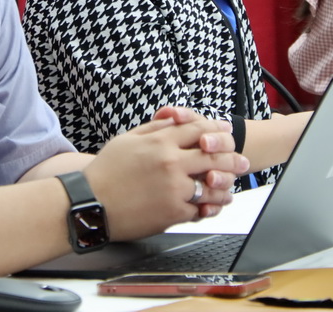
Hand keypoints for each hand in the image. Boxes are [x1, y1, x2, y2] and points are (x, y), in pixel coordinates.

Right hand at [88, 113, 247, 240]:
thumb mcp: (128, 139)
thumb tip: (175, 120)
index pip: (199, 129)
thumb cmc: (104, 171)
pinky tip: (213, 206)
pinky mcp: (172, 212)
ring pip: (212, 185)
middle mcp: (171, 163)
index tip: (227, 132)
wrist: (90, 203)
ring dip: (225, 185)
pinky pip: (199, 209)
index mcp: (161, 141)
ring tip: (231, 187)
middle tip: (242, 161)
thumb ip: (155, 128)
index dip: (218, 130)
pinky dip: (209, 208)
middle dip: (232, 157)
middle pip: (214, 155)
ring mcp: (174, 188)